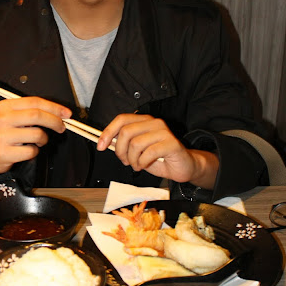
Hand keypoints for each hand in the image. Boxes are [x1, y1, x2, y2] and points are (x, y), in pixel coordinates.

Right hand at [0, 97, 71, 176]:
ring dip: (44, 139)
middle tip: (61, 127)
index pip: (35, 102)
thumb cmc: (4, 133)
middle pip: (37, 115)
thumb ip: (32, 111)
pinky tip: (27, 150)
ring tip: (38, 141)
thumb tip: (60, 113)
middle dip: (54, 121)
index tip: (66, 113)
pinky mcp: (4, 152)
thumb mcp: (13, 116)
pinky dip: (35, 152)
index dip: (54, 107)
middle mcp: (2, 119)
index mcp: (6, 106)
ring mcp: (2, 136)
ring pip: (37, 134)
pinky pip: (31, 152)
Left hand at [97, 114, 218, 188]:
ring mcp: (163, 132)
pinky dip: (142, 163)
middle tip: (125, 161)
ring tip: (137, 165)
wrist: (184, 166)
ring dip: (132, 160)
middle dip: (120, 151)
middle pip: (126, 132)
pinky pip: (148, 153)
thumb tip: (107, 142)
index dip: (108, 132)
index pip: (121, 119)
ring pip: (136, 144)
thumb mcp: (137, 151)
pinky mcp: (171, 143)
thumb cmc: (159, 158)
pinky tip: (146, 166)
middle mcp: (154, 122)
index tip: (101, 146)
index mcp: (144, 121)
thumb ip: (125, 144)